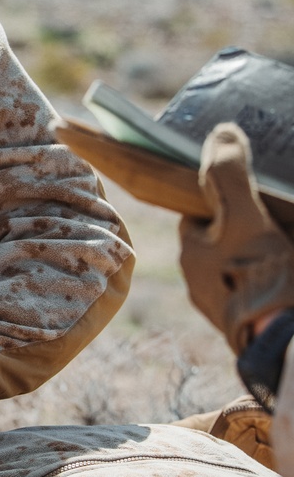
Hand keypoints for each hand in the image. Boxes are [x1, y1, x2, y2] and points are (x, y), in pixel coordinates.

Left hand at [179, 123, 293, 353]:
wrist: (285, 344)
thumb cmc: (262, 276)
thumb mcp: (247, 217)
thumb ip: (229, 175)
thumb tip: (220, 132)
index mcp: (192, 254)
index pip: (201, 213)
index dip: (226, 199)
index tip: (252, 194)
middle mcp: (198, 282)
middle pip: (220, 240)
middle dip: (243, 228)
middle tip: (275, 220)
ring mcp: (222, 307)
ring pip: (236, 266)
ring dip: (256, 256)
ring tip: (284, 250)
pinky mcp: (244, 326)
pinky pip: (251, 291)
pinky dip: (265, 282)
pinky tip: (284, 280)